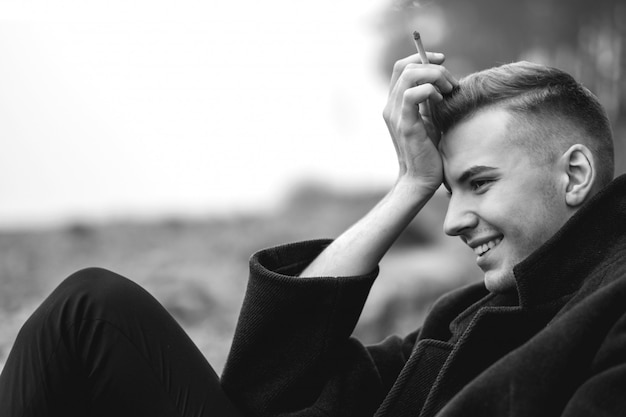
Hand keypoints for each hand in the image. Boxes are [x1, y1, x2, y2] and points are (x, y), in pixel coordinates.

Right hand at [382, 52, 457, 193]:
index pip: (401, 67)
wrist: (421, 179)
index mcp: (395, 103)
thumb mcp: (431, 118)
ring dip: (434, 76)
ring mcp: (395, 115)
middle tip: (451, 84)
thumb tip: (446, 79)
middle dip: (433, 67)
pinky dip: (430, 91)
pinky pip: (412, 94)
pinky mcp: (405, 124)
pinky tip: (441, 102)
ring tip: (448, 91)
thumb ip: (431, 99)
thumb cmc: (429, 151)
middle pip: (406, 67)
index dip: (421, 57)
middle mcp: (391, 106)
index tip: (443, 60)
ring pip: (409, 75)